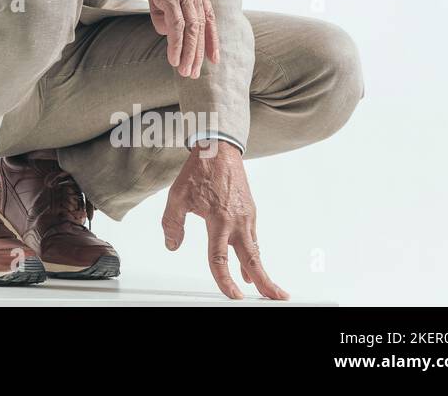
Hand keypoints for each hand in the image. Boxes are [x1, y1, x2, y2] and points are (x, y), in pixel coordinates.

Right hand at [122, 0, 218, 77]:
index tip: (212, 57)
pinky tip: (174, 59)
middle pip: (203, 25)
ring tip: (186, 72)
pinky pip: (176, 25)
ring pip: (193, 29)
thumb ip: (163, 6)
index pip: (208, 15)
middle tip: (196, 72)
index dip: (211, 38)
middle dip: (200, 51)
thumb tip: (165, 30)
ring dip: (190, 53)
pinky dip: (176, 44)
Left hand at [161, 140, 288, 300]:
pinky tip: (251, 262)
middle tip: (276, 298)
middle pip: (252, 258)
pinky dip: (254, 253)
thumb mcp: (177, 196)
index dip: (225, 280)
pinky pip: (253, 237)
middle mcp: (237, 220)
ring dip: (261, 269)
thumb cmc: (199, 170)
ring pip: (255, 249)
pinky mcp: (250, 211)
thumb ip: (172, 223)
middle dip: (265, 281)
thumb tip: (172, 246)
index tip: (232, 295)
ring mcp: (247, 216)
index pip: (219, 257)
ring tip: (266, 288)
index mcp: (218, 219)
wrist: (219, 149)